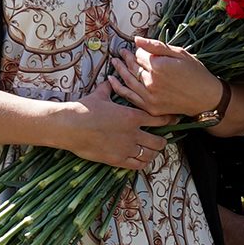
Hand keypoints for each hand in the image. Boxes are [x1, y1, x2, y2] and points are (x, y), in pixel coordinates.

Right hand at [53, 80, 169, 170]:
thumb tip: (110, 79)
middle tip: (162, 139)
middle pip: (159, 141)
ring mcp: (126, 148)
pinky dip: (142, 163)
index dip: (169, 121)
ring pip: (150, 155)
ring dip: (153, 153)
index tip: (173, 121)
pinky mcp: (117, 160)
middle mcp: (133, 133)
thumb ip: (109, 89)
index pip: (160, 120)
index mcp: (132, 116)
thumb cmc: (84, 108)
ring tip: (152, 150)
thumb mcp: (100, 95)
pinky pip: (137, 165)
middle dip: (162, 141)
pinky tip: (141, 159)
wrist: (70, 126)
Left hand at [108, 36, 221, 119]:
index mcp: (159, 66)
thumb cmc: (196, 73)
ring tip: (114, 62)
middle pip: (132, 67)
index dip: (139, 51)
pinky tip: (112, 81)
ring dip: (119, 70)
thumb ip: (157, 46)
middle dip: (127, 58)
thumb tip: (137, 39)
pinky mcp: (150, 107)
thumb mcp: (180, 54)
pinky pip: (129, 97)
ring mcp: (150, 96)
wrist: (206, 98)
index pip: (140, 55)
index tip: (137, 48)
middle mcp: (151, 81)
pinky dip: (119, 88)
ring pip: (128, 80)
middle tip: (122, 53)